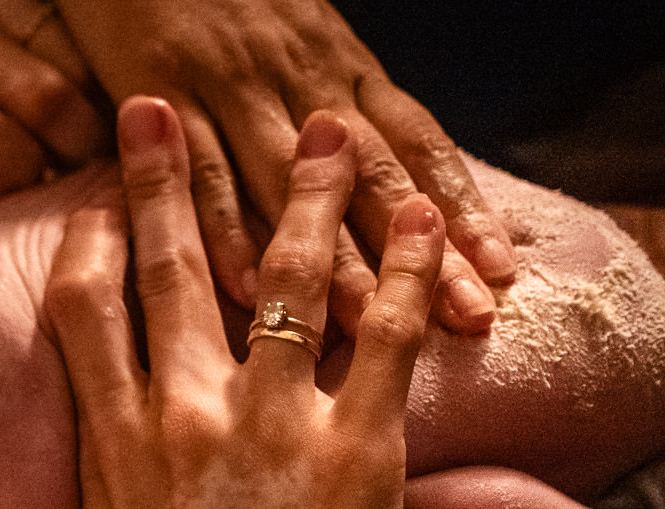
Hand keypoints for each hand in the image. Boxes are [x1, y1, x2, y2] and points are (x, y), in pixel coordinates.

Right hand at [48, 94, 441, 508]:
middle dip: (164, 178)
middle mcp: (178, 418)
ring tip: (325, 133)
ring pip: (284, 277)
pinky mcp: (354, 458)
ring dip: (306, 195)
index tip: (105, 200)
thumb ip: (124, 495)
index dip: (94, 242)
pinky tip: (423, 223)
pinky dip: (410, 273)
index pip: (85, 310)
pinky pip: (387, 339)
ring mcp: (267, 430)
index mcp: (110, 447)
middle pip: (169, 266)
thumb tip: (136, 469)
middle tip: (159, 109)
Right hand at [54, 0, 510, 334]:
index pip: (415, 139)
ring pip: (292, 182)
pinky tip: (247, 289)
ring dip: (332, 257)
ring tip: (369, 323)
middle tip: (467, 316)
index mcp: (338, 60)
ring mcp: (231, 83)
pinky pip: (201, 169)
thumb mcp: (301, 30)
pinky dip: (224, 229)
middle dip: (422, 252)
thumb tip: (387, 183)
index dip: (462, 205)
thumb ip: (337, 99)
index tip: (500, 270)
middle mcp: (298, 75)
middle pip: (372, 173)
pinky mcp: (163, 90)